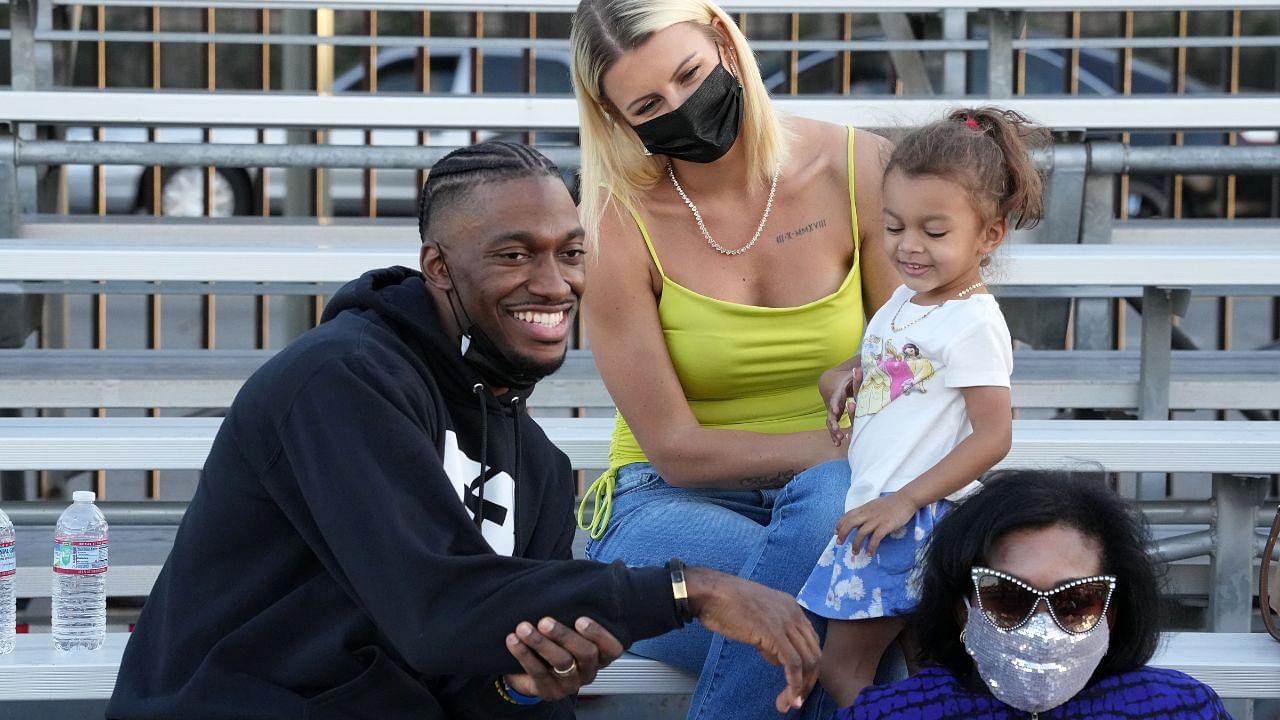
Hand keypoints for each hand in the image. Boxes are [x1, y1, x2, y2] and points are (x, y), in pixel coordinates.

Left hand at [503, 616, 623, 701]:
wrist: (529, 672)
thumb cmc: (554, 643)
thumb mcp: (568, 628)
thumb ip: (573, 612)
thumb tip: (568, 579)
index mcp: (599, 654)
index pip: (613, 648)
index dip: (600, 634)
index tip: (581, 619)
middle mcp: (588, 670)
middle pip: (586, 654)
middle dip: (565, 635)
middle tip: (545, 621)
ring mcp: (570, 683)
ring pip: (562, 662)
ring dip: (541, 643)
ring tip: (523, 628)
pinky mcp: (549, 691)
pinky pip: (538, 672)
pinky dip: (524, 654)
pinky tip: (513, 640)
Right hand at [684, 567, 820, 712]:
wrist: (711, 593)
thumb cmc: (726, 604)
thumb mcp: (758, 619)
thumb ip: (771, 636)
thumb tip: (777, 658)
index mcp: (791, 607)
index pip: (811, 641)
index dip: (807, 666)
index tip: (797, 685)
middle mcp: (794, 613)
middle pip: (814, 652)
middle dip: (808, 681)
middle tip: (795, 699)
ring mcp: (786, 622)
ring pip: (808, 661)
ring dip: (801, 687)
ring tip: (789, 703)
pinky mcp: (774, 633)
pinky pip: (793, 664)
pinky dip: (794, 684)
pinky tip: (789, 697)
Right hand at [820, 363, 861, 445]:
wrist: (829, 383)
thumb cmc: (843, 380)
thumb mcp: (850, 376)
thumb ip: (856, 374)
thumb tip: (861, 367)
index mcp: (837, 394)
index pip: (835, 400)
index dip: (835, 405)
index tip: (837, 411)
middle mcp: (832, 404)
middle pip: (831, 414)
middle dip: (833, 423)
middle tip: (837, 431)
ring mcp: (832, 411)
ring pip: (830, 423)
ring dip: (834, 432)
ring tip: (839, 440)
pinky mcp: (833, 417)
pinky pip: (833, 427)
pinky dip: (835, 435)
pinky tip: (838, 445)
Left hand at [835, 494, 917, 556]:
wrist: (906, 499)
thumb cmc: (891, 503)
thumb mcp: (874, 505)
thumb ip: (866, 512)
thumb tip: (860, 524)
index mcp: (865, 508)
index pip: (848, 515)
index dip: (840, 524)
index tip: (835, 532)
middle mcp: (868, 513)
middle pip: (850, 523)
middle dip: (843, 534)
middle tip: (839, 543)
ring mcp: (877, 520)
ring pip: (861, 533)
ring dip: (856, 544)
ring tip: (855, 553)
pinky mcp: (886, 526)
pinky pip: (875, 538)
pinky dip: (871, 547)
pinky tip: (870, 553)